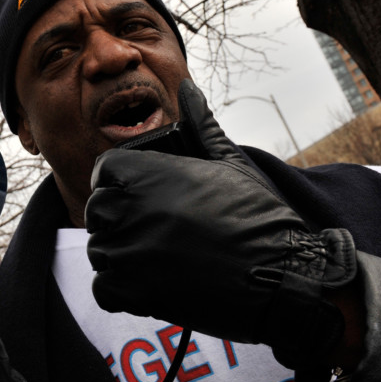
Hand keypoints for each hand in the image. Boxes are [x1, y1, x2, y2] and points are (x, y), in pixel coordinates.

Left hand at [85, 79, 356, 368]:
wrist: (282, 276)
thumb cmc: (259, 218)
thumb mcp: (230, 162)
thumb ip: (200, 125)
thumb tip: (188, 87)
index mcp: (145, 174)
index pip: (104, 171)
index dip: (120, 182)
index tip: (138, 195)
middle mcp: (129, 209)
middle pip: (98, 210)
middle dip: (120, 218)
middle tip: (155, 229)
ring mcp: (128, 253)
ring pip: (100, 250)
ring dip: (121, 254)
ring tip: (159, 257)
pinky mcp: (134, 294)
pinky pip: (103, 289)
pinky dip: (119, 289)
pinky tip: (150, 283)